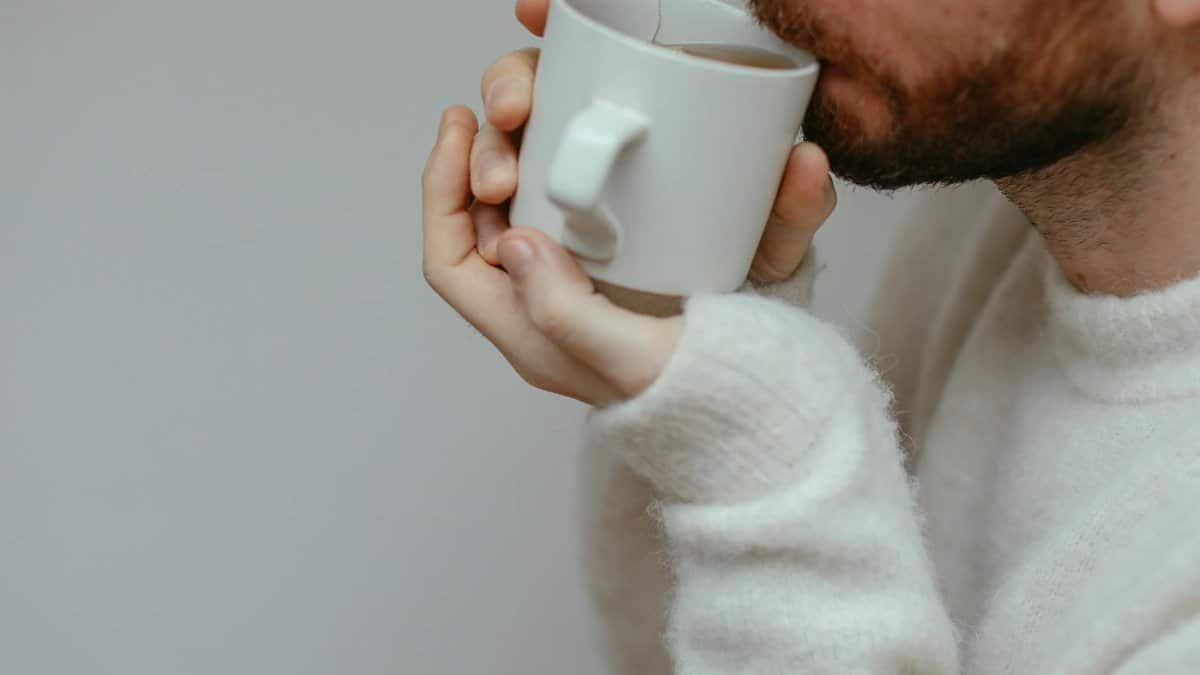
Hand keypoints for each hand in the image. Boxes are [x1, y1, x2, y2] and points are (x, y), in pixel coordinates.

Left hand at [421, 0, 837, 406]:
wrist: (762, 401)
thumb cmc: (701, 392)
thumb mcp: (636, 360)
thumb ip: (569, 313)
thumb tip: (515, 242)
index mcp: (533, 336)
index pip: (450, 264)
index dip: (439, 193)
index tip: (462, 131)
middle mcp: (546, 308)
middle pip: (480, 224)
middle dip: (484, 159)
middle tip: (514, 115)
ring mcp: (582, 284)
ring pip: (523, 205)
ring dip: (525, 150)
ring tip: (546, 108)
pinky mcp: (622, 262)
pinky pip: (575, 202)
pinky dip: (574, 158)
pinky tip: (596, 128)